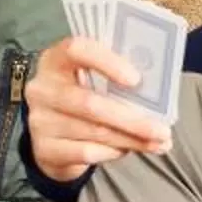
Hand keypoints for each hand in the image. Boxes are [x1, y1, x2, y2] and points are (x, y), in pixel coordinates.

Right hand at [24, 36, 174, 184]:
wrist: (48, 134)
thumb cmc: (81, 98)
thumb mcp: (90, 80)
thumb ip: (115, 79)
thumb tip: (157, 94)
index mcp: (55, 59)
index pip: (77, 49)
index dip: (107, 62)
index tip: (136, 79)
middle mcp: (42, 88)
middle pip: (90, 103)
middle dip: (132, 119)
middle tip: (162, 130)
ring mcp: (40, 120)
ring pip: (94, 131)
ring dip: (131, 139)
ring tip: (157, 143)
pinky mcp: (44, 148)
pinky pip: (86, 152)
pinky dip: (112, 152)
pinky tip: (127, 150)